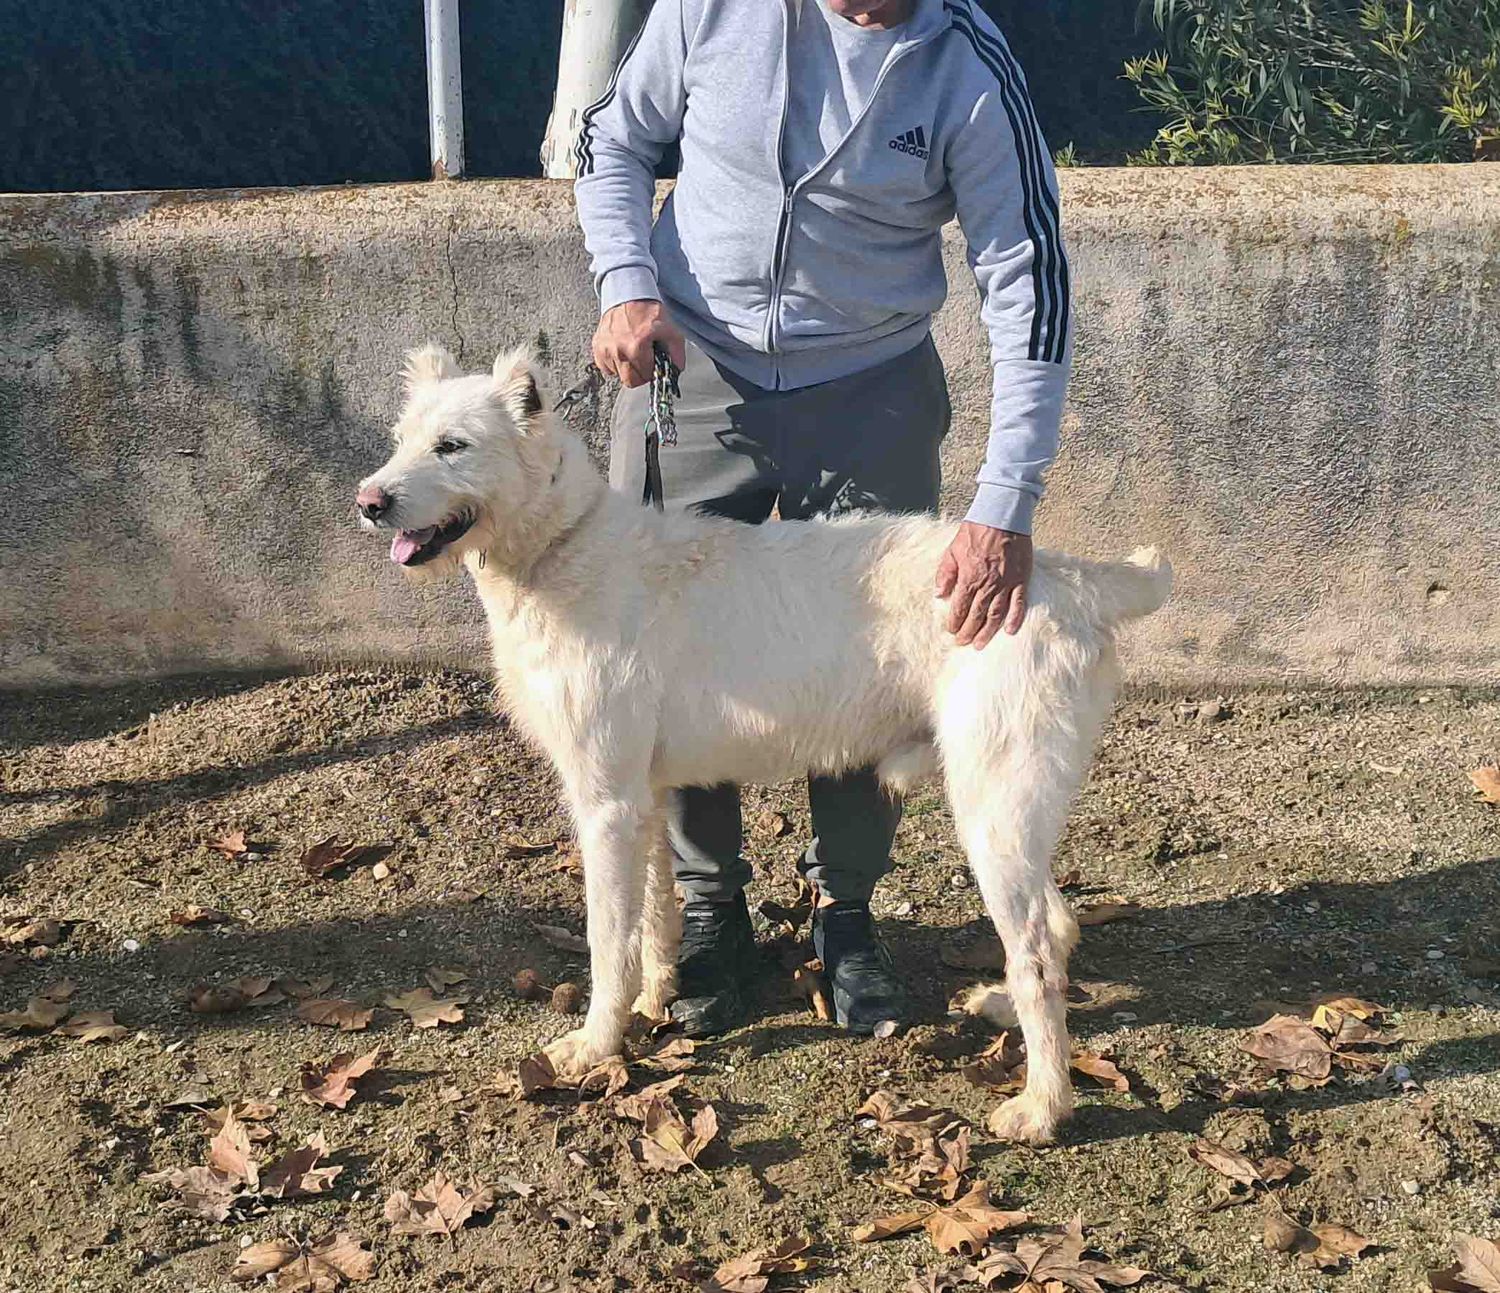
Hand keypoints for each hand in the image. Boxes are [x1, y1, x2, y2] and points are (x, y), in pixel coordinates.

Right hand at [592, 299, 686, 387]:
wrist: (627, 295)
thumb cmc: (648, 313)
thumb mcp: (670, 330)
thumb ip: (677, 354)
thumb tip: (676, 371)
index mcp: (636, 347)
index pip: (644, 378)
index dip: (651, 373)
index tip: (653, 362)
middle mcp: (618, 350)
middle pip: (629, 381)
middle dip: (639, 375)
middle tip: (644, 361)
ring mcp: (605, 349)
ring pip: (617, 375)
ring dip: (626, 368)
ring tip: (632, 352)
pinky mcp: (597, 347)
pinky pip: (606, 367)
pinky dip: (614, 363)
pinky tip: (621, 350)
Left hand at [935, 522, 1031, 648]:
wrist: (1003, 516)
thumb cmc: (975, 531)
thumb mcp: (952, 550)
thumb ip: (945, 574)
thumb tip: (939, 595)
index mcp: (969, 577)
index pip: (960, 607)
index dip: (954, 622)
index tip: (951, 631)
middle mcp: (988, 584)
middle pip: (977, 615)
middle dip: (968, 632)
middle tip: (962, 643)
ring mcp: (1007, 583)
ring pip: (997, 614)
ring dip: (988, 632)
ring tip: (980, 645)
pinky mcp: (1022, 579)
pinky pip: (1019, 603)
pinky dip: (1015, 619)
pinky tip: (1009, 631)